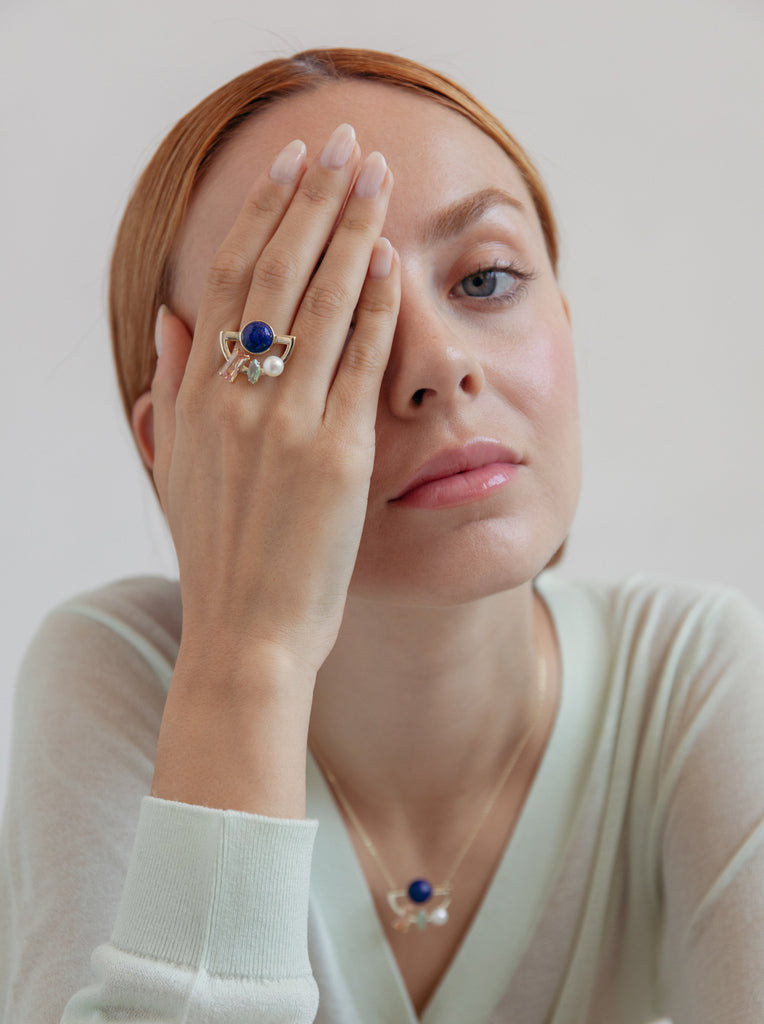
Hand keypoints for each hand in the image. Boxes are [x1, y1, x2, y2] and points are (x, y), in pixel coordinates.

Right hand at [152, 125, 398, 677]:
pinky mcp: (336, 458)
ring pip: (318, 306)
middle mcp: (236, 400)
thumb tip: (168, 320)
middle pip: (275, 274)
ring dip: (351, 232)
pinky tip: (393, 262)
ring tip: (378, 178)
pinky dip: (375, 309)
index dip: (259, 217)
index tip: (288, 167)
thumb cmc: (219, 557)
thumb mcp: (175, 468)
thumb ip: (171, 388)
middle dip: (313, 201)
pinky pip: (357, 365)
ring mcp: (286, 426)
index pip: (227, 282)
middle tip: (345, 144)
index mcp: (198, 399)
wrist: (248, 637)